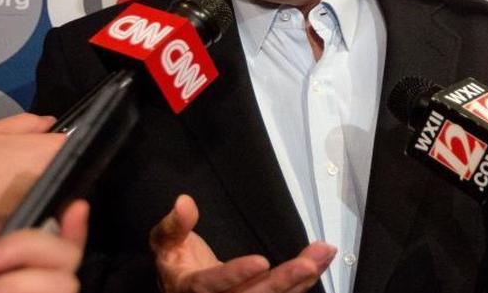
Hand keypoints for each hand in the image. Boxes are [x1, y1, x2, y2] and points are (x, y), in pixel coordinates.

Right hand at [0, 114, 65, 224]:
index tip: (45, 143)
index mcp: (45, 152)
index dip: (60, 141)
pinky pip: (38, 205)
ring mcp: (44, 202)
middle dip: (48, 162)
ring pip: (51, 186)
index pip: (73, 142)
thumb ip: (25, 123)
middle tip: (20, 162)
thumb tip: (49, 123)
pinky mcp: (33, 222)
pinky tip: (6, 199)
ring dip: (39, 181)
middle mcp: (51, 178)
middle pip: (63, 166)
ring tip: (9, 182)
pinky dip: (27, 200)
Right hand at [149, 194, 336, 292]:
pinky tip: (321, 261)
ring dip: (301, 280)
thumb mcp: (164, 241)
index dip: (236, 274)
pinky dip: (304, 281)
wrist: (181, 287)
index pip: (213, 285)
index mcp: (190, 289)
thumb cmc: (174, 262)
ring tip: (323, 254)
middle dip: (283, 281)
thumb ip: (174, 225)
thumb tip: (184, 203)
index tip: (260, 262)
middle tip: (308, 262)